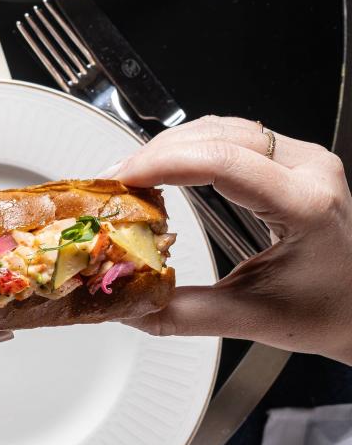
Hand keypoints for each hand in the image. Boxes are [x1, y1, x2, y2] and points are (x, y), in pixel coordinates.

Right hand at [115, 116, 351, 361]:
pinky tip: (167, 166)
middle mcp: (311, 170)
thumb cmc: (328, 312)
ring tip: (135, 176)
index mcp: (308, 207)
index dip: (165, 163)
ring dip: (173, 146)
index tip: (125, 180)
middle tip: (117, 183)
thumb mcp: (253, 318)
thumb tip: (128, 307)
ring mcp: (305, 159)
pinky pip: (235, 133)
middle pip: (219, 135)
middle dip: (159, 153)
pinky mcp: (293, 158)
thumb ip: (183, 315)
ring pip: (224, 126)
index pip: (226, 163)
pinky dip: (193, 146)